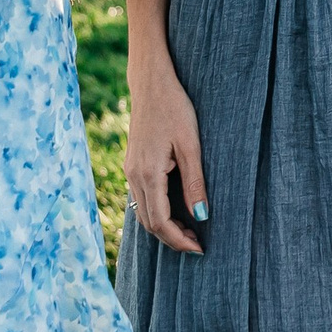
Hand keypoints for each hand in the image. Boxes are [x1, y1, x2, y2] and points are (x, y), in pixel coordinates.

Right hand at [123, 57, 207, 254]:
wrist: (152, 83)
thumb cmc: (175, 108)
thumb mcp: (190, 145)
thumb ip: (195, 182)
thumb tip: (201, 216)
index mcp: (148, 173)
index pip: (160, 222)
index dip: (179, 240)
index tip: (200, 248)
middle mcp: (133, 176)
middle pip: (149, 223)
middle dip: (172, 239)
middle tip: (197, 244)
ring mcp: (130, 170)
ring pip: (142, 212)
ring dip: (163, 227)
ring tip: (189, 231)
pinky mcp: (132, 164)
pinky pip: (140, 198)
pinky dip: (156, 212)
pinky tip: (174, 211)